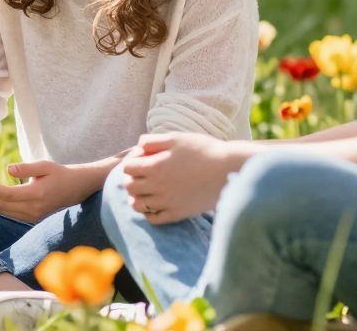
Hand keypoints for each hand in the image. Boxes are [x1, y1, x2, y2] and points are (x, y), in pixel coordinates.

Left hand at [0, 160, 88, 224]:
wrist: (78, 188)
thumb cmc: (60, 173)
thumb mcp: (45, 165)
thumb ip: (26, 168)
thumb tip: (8, 169)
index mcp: (36, 195)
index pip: (5, 194)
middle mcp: (34, 209)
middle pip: (2, 205)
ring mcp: (34, 216)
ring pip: (5, 212)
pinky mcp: (33, 218)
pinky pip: (11, 214)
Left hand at [118, 133, 241, 224]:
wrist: (228, 170)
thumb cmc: (204, 150)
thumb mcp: (176, 138)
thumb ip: (152, 141)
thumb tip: (138, 147)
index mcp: (155, 166)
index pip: (127, 168)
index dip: (131, 162)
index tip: (141, 159)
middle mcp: (157, 186)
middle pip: (129, 187)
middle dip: (131, 179)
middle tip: (142, 174)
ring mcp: (167, 202)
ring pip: (137, 205)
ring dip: (137, 197)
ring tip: (145, 190)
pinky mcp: (178, 214)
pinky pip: (153, 219)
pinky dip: (149, 212)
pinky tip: (156, 204)